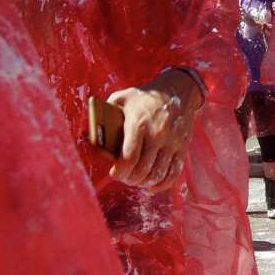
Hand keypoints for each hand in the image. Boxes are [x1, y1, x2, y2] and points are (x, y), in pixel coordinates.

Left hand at [107, 69, 202, 192]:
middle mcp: (158, 135)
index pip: (129, 158)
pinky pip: (173, 173)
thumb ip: (105, 116)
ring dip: (144, 182)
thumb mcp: (121, 99)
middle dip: (129, 179)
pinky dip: (162, 184)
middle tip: (124, 176)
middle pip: (142, 170)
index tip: (114, 172)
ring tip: (136, 179)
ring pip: (157, 175)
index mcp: (139, 124)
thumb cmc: (143, 98)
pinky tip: (152, 183)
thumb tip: (92, 139)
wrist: (177, 90)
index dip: (119, 172)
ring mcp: (172, 142)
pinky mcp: (182, 147)